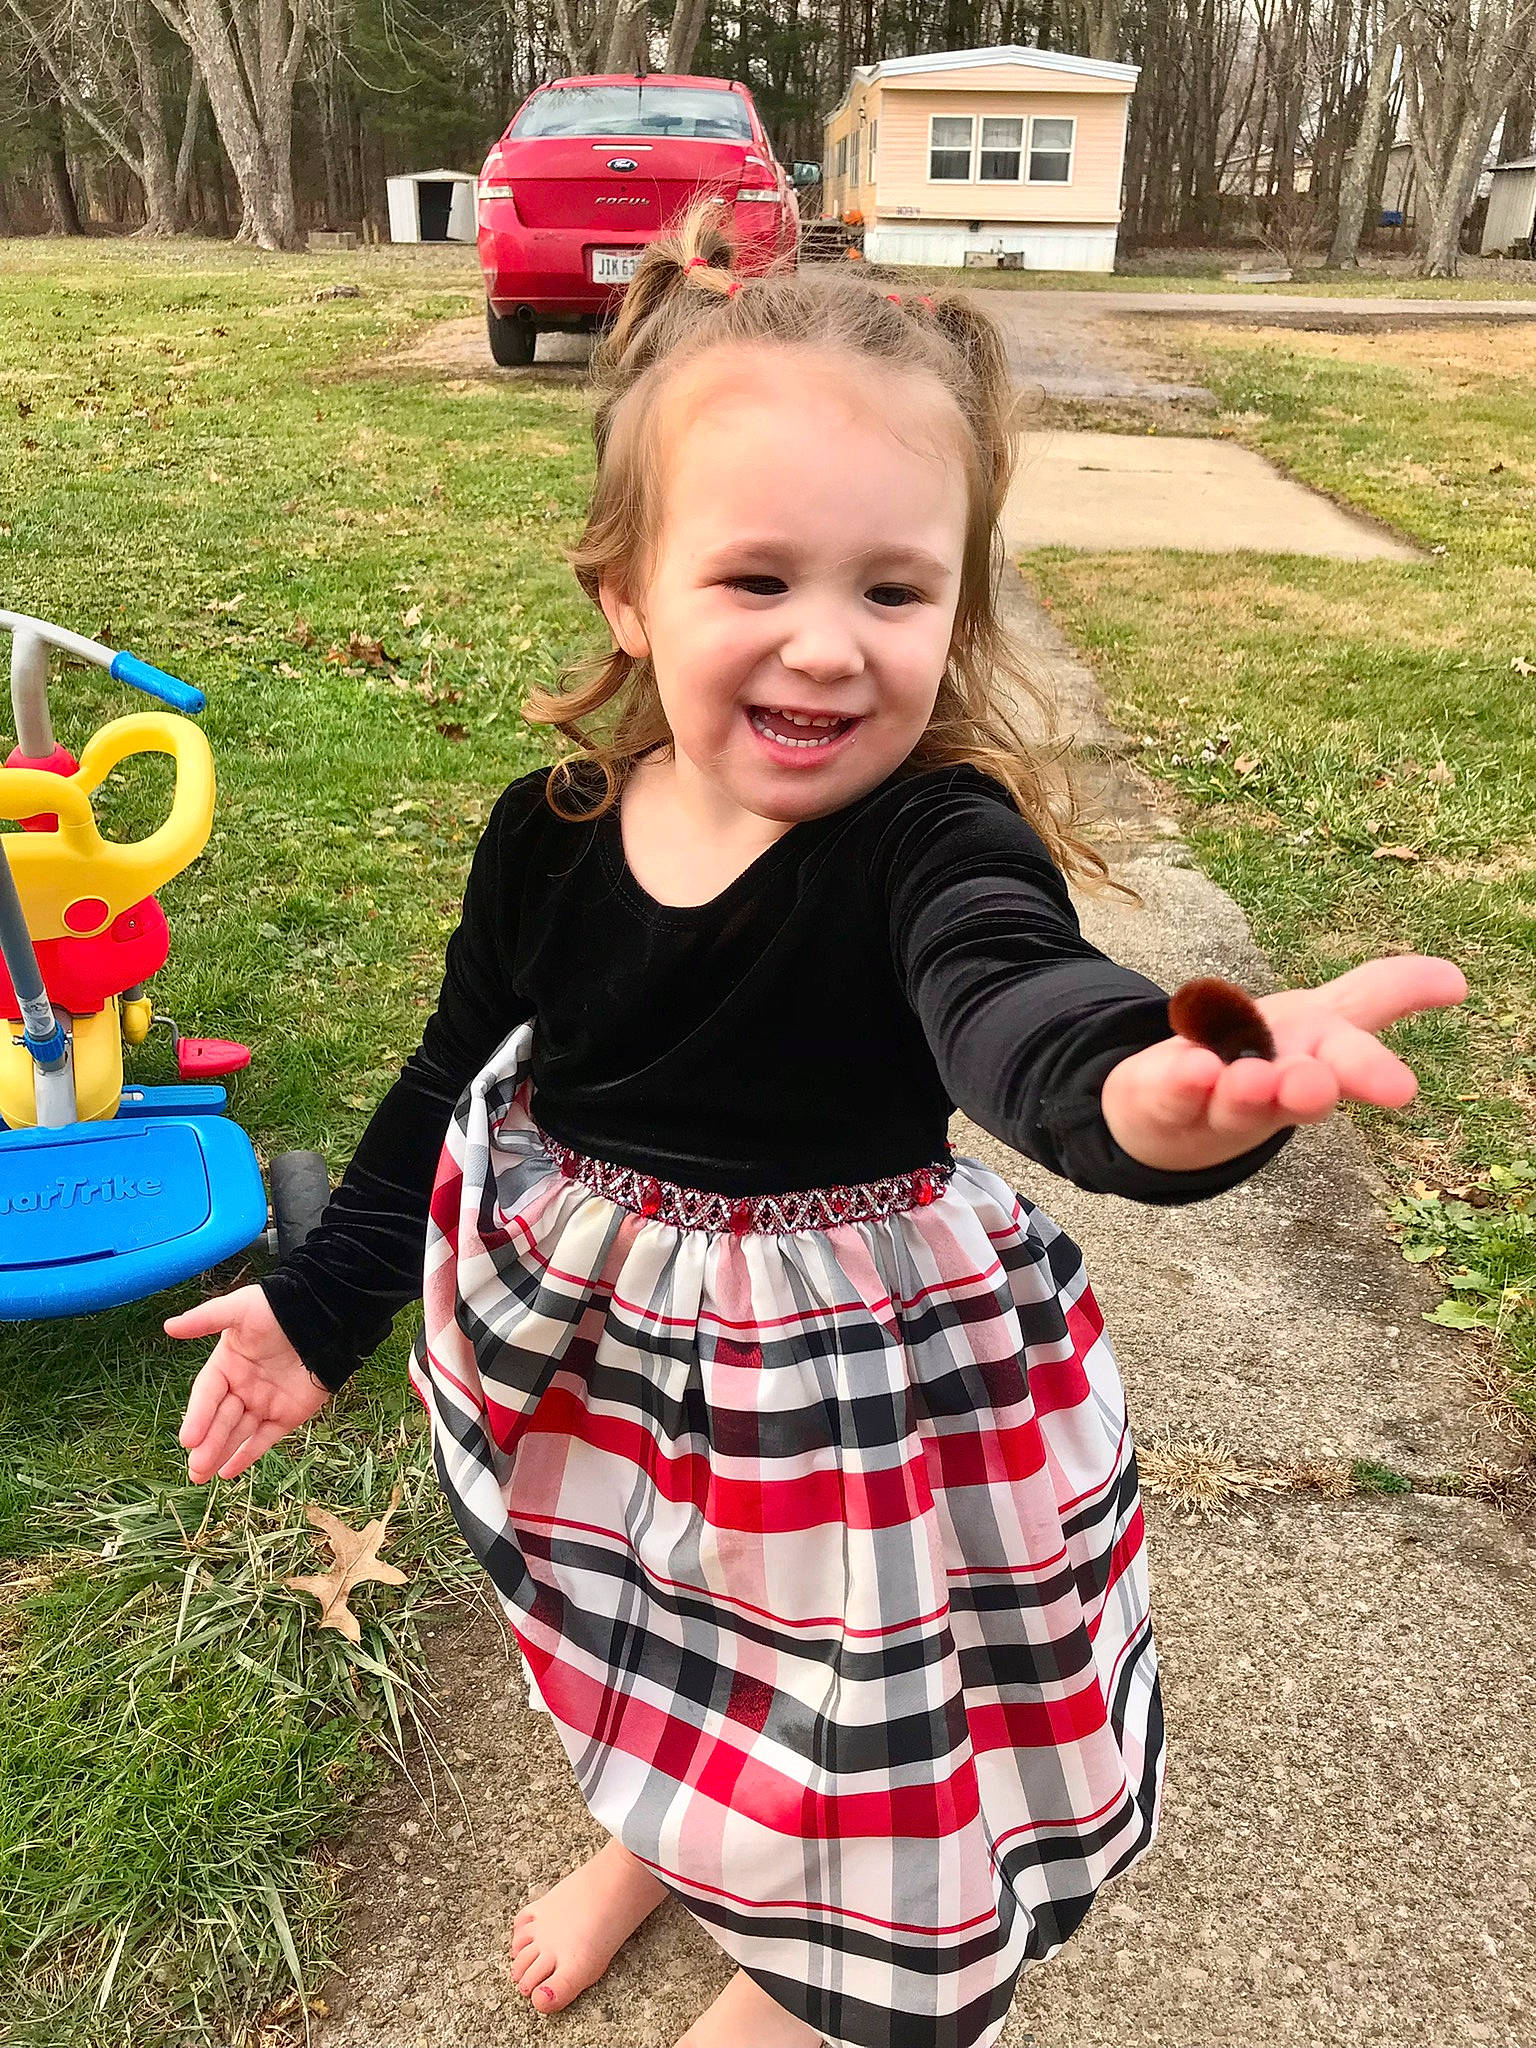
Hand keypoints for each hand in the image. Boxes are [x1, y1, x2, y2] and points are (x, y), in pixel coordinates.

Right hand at [166, 1286, 332, 1484]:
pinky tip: (228, 1472)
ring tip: (202, 1476)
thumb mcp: (240, 1309)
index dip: (197, 1417)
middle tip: (195, 1469)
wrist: (325, 1317)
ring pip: (238, 1434)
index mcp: (225, 1366)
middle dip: (208, 1444)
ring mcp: (263, 1404)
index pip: (206, 1396)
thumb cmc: (278, 1309)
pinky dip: (247, 1455)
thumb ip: (205, 1320)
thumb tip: (169, 1327)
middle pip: (220, 1420)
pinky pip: (264, 1439)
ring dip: (220, 1454)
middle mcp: (240, 1388)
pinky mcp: (287, 1415)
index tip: (188, 1439)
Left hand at [1101, 955, 1467, 1175]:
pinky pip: (1174, 1094)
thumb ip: (1384, 994)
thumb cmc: (1260, 1059)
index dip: (1371, 1073)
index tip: (1402, 1089)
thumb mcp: (1323, 1019)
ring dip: (1247, 1091)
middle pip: (1296, 1093)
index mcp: (1316, 1063)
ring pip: (1237, 1102)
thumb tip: (1458, 978)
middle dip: (1309, 1089)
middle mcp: (1273, 1089)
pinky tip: (1189, 1069)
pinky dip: (1183, 1083)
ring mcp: (1217, 1101)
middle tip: (1315, 1086)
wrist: (1169, 1113)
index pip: (1349, 1061)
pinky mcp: (1166, 1100)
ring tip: (1252, 1079)